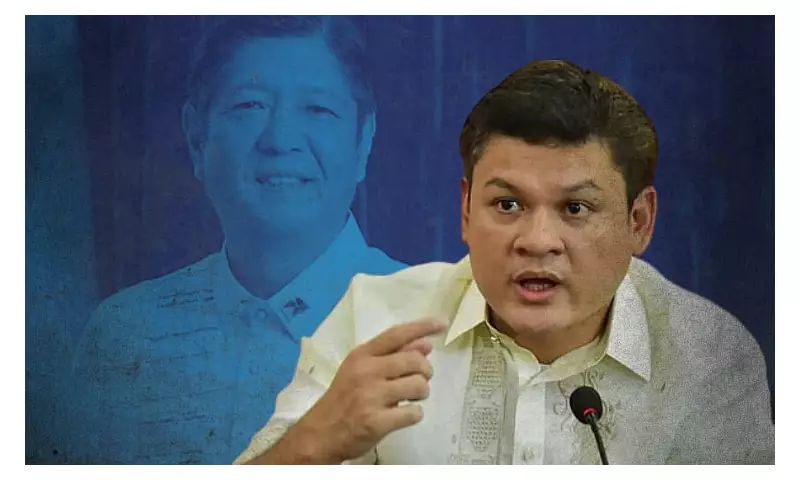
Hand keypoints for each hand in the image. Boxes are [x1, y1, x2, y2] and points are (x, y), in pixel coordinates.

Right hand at [290, 317, 446, 462]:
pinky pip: (413, 413)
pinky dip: (414, 414)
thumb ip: (393, 356)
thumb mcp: (361, 370)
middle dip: (426, 371)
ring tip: (411, 398)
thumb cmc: (345, 398)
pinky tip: (403, 415)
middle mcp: (366, 371)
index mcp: (362, 355)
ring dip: (422, 393)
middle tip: (419, 380)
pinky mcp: (375, 422)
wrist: (321, 433)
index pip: (396, 334)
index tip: (441, 323)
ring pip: (419, 386)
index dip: (422, 327)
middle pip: (415, 361)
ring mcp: (370, 396)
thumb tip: (426, 344)